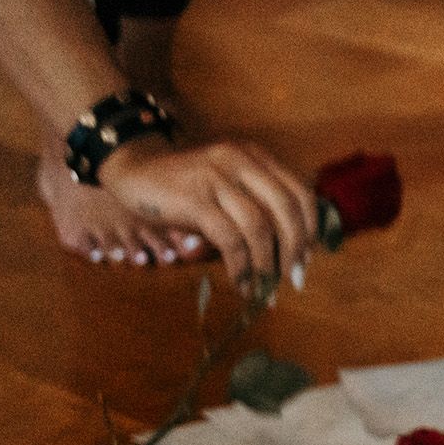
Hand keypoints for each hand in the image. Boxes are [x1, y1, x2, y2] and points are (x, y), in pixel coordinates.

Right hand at [102, 139, 319, 294]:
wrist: (133, 168)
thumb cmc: (184, 185)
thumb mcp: (227, 185)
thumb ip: (255, 204)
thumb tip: (288, 250)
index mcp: (255, 157)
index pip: (300, 192)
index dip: (310, 228)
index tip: (306, 258)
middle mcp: (240, 162)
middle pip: (286, 209)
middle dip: (294, 249)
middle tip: (292, 279)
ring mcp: (217, 179)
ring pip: (260, 227)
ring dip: (267, 264)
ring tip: (264, 287)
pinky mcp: (195, 200)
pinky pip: (230, 240)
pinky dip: (241, 267)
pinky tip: (241, 282)